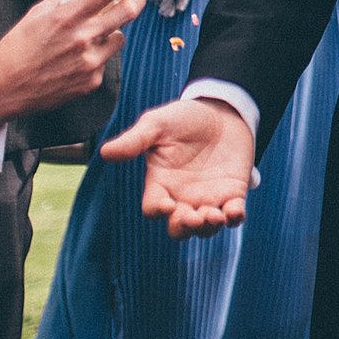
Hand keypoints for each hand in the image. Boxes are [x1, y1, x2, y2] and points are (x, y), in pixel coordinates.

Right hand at [0, 0, 154, 121]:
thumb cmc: (17, 50)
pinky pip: (106, 61)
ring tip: (91, 35)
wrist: (3, 88)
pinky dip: (98, 55)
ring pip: (120, 37)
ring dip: (113, 31)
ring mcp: (89, 62)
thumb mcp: (36, 14)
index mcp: (66, 18)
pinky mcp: (91, 81)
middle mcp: (81, 39)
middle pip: (128, 12)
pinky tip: (78, 59)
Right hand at [101, 96, 255, 238]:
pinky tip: (234, 211)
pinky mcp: (232, 192)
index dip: (158, 211)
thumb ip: (135, 140)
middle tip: (193, 217)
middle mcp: (182, 197)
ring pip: (204, 228)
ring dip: (208, 227)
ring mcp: (208, 198)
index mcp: (160, 184)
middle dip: (184, 227)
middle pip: (178, 228)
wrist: (222, 110)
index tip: (167, 204)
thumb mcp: (158, 124)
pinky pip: (233, 215)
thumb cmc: (185, 118)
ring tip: (213, 215)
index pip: (153, 208)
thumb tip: (105, 152)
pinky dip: (234, 218)